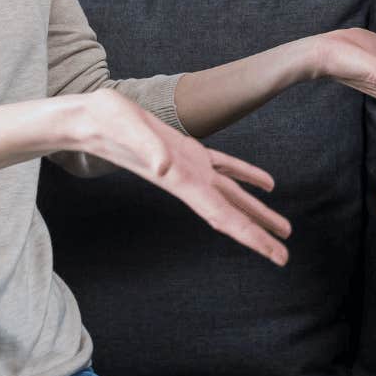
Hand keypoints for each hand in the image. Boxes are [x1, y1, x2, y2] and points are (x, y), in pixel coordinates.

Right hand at [77, 90, 291, 264]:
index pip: (224, 217)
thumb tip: (162, 167)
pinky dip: (247, 175)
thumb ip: (147, 148)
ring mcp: (190, 167)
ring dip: (257, 211)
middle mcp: (189, 181)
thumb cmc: (106, 123)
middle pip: (232, 214)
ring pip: (232, 194)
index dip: (253, 237)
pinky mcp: (187, 151)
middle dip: (260, 233)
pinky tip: (265, 183)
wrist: (89, 118)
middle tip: (286, 253)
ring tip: (281, 227)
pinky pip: (225, 167)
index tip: (275, 257)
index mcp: (182, 181)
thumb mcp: (128, 130)